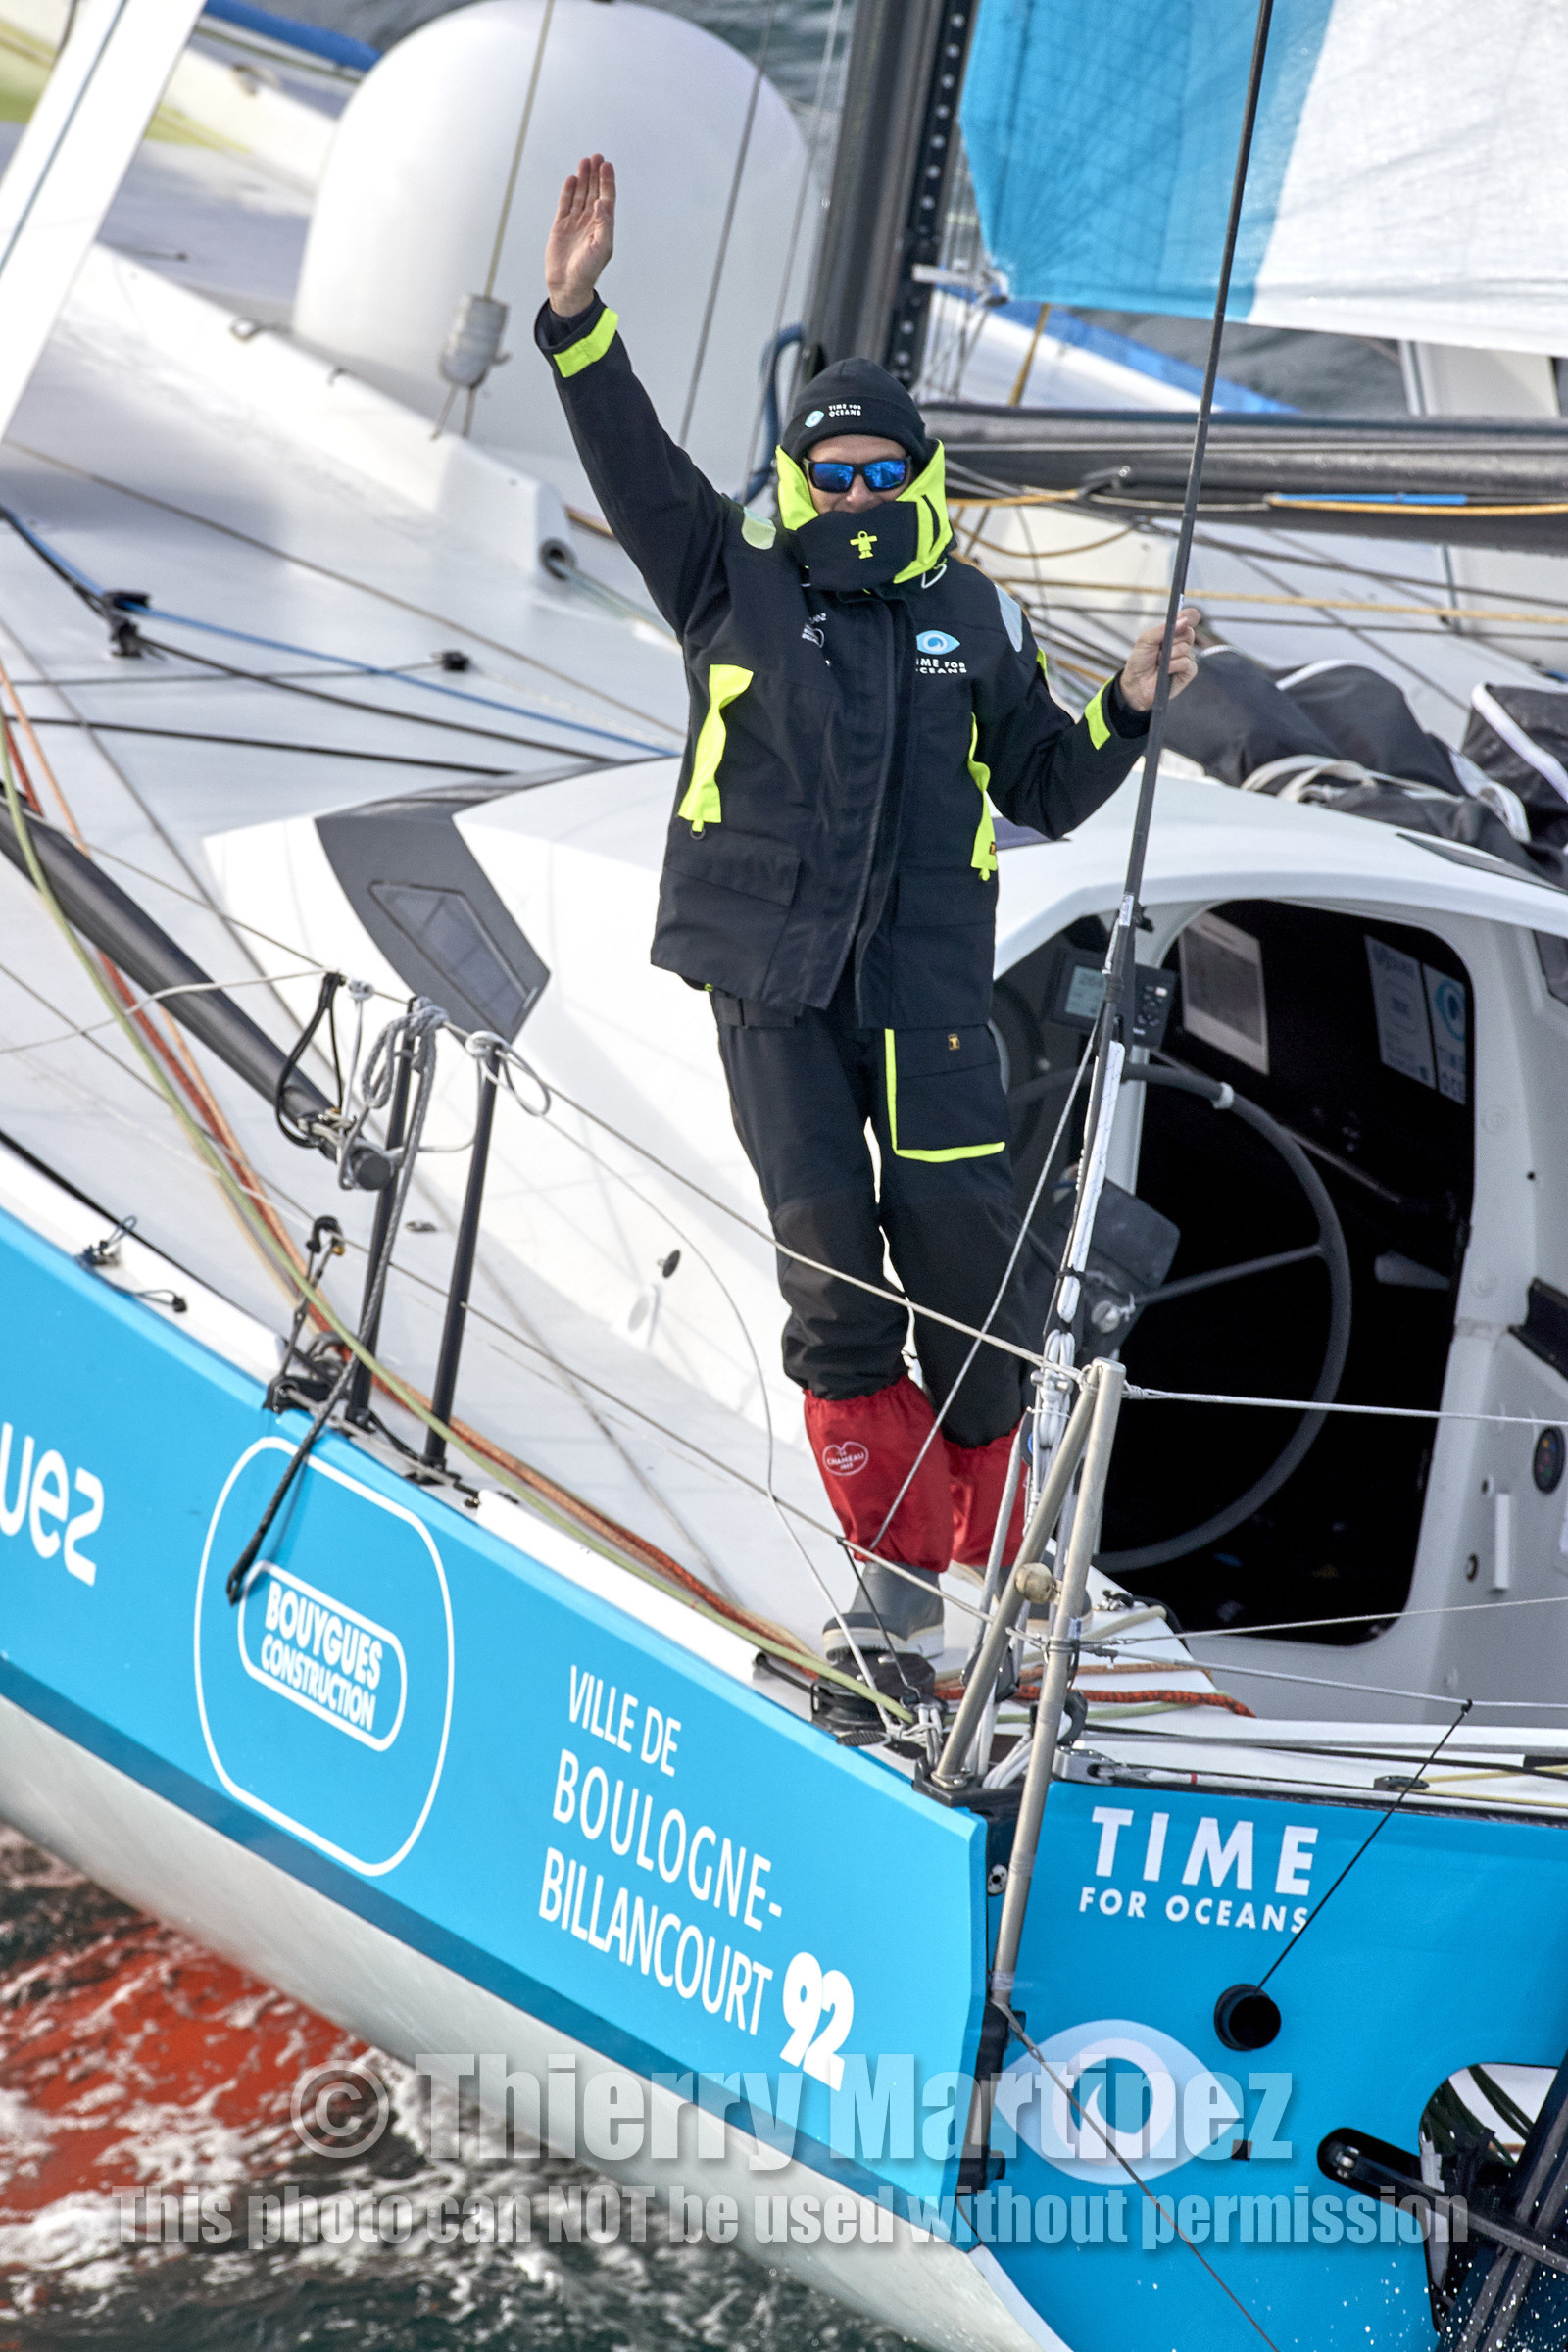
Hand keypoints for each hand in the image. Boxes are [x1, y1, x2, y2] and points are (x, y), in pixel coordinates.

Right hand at [546, 153, 615, 319]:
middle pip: (594, 191)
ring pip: (580, 194)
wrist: (568, 285)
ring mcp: (575, 222)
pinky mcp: (561, 225)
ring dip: (583, 178)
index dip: (607, 181)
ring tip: (585, 161)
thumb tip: (600, 203)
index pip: (606, 198)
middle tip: (596, 156)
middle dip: (596, 174)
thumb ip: (603, 225)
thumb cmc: (588, 272)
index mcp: (603, 226)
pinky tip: (572, 179)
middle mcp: (590, 221)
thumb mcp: (601, 248)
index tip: (606, 165)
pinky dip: (568, 191)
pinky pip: (565, 204)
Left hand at [1118, 604, 1199, 711]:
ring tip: (1159, 662)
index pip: (1187, 619)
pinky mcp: (1188, 672)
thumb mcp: (1146, 640)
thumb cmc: (1140, 661)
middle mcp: (1182, 643)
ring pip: (1186, 648)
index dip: (1189, 615)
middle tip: (1161, 647)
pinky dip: (1175, 665)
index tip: (1185, 616)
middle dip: (1173, 639)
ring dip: (1170, 655)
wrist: (1135, 683)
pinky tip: (1166, 669)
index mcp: (1173, 633)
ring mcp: (1186, 657)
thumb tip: (1184, 620)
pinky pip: (1188, 663)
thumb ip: (1164, 629)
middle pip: (1188, 632)